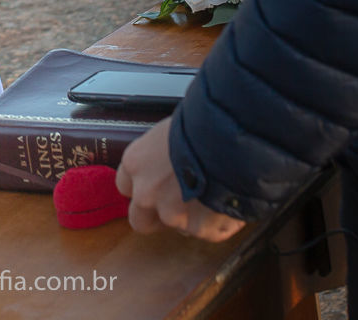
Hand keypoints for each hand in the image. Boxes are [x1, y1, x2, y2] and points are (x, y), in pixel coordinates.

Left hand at [117, 116, 246, 243]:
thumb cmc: (204, 125)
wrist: (232, 141)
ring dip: (194, 216)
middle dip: (157, 216)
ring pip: (179, 226)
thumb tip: (171, 159)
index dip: (142, 187)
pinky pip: (209, 231)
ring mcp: (172, 215)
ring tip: (216, 194)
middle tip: (180, 202)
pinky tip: (230, 201)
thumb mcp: (172, 131)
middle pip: (140, 220)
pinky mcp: (200, 229)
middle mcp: (147, 194)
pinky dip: (220, 222)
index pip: (125, 186)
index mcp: (136, 164)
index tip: (155, 185)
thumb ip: (162, 154)